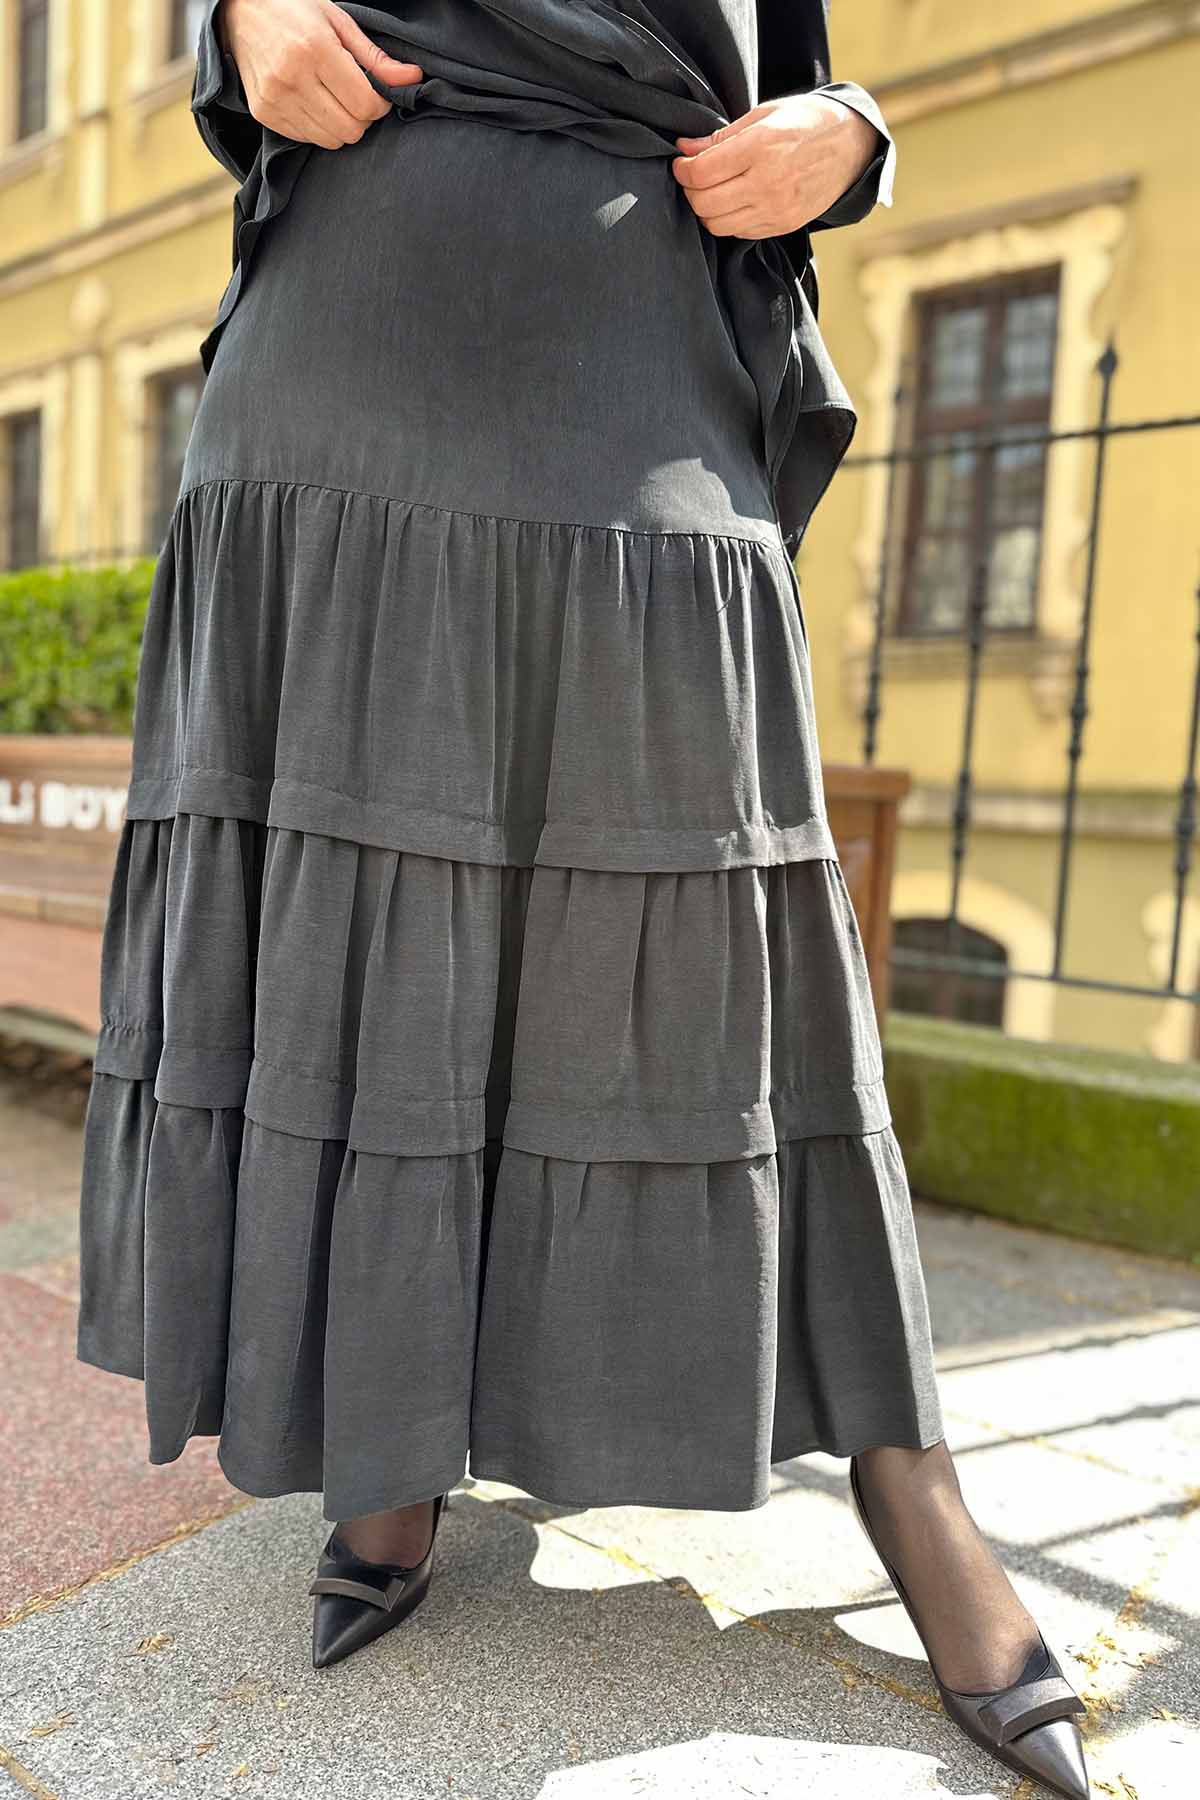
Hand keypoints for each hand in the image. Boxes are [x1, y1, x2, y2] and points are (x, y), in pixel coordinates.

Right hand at [218, 0, 423, 149]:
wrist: (238, 12)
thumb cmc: (293, 9)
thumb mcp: (338, 21)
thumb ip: (376, 58)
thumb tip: (413, 79)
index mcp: (315, 49)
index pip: (365, 105)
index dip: (379, 106)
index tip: (376, 94)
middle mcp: (292, 77)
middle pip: (350, 129)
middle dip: (362, 118)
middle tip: (356, 97)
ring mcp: (275, 99)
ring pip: (330, 140)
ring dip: (341, 125)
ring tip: (334, 98)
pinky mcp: (264, 113)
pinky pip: (307, 139)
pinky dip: (318, 127)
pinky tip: (313, 102)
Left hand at [671, 92, 881, 238]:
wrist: (850, 147)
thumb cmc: (806, 123)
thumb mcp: (764, 115)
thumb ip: (722, 136)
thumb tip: (686, 148)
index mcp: (761, 147)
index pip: (702, 172)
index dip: (682, 168)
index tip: (681, 162)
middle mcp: (768, 183)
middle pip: (704, 203)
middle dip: (690, 190)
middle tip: (692, 177)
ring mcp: (776, 209)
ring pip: (717, 224)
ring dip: (706, 210)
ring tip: (711, 190)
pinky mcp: (782, 225)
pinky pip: (739, 232)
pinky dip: (728, 219)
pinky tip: (734, 200)